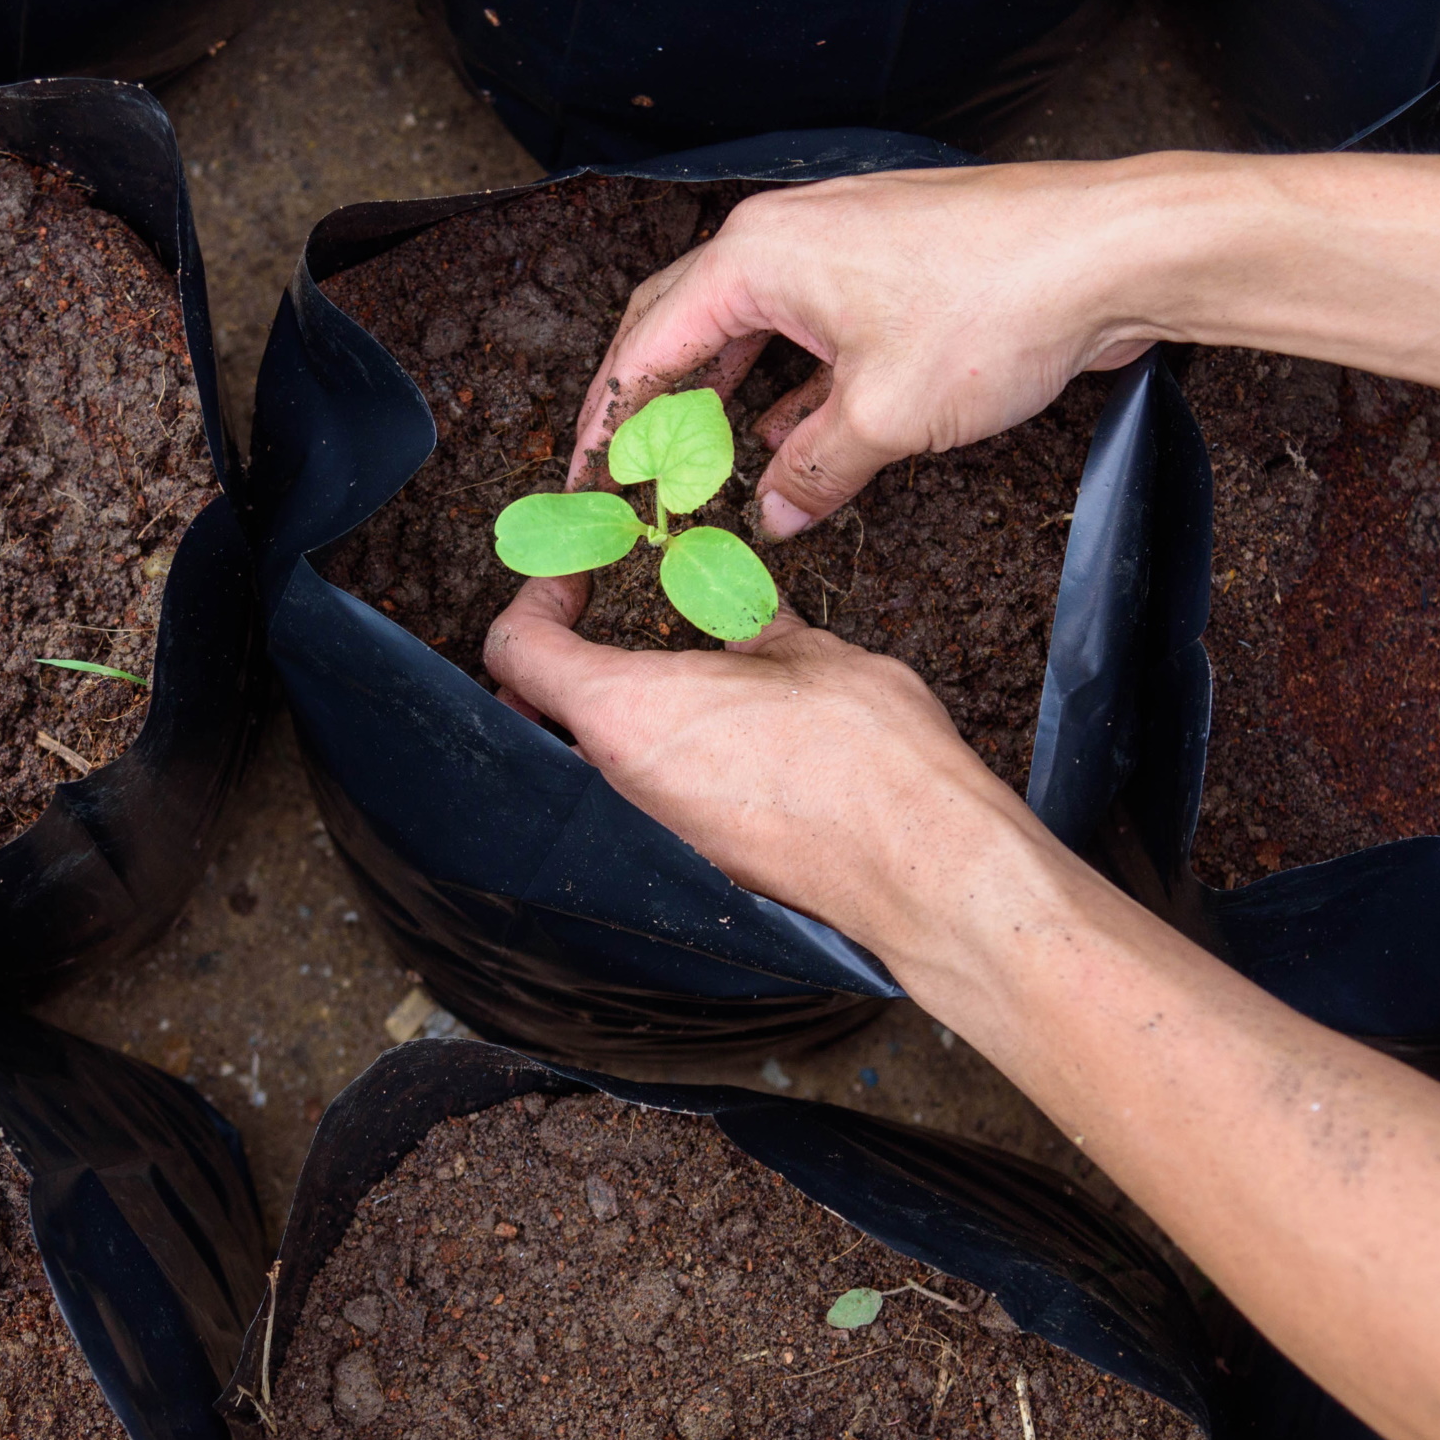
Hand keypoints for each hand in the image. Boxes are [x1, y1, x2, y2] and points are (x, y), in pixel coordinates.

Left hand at [481, 573, 1044, 951]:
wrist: (920, 861)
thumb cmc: (866, 755)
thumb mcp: (804, 652)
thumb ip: (750, 624)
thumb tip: (739, 608)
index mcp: (625, 713)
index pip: (518, 649)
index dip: (535, 599)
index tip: (573, 579)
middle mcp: (618, 780)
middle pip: (539, 709)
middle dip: (559, 658)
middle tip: (599, 615)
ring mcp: (650, 828)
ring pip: (589, 756)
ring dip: (610, 707)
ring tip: (667, 662)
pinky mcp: (691, 858)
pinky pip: (645, 794)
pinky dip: (658, 752)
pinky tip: (714, 726)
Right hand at [566, 148, 1439, 537]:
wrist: (1116, 251)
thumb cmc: (997, 307)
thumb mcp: (886, 418)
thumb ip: (813, 471)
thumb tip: (773, 513)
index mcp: (756, 258)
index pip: (646, 346)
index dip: (608, 422)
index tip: (585, 477)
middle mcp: (784, 238)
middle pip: (684, 328)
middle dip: (655, 409)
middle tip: (629, 478)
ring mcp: (837, 246)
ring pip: (751, 331)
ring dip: (724, 402)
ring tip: (701, 473)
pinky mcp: (885, 266)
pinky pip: (807, 331)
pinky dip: (788, 387)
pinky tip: (786, 444)